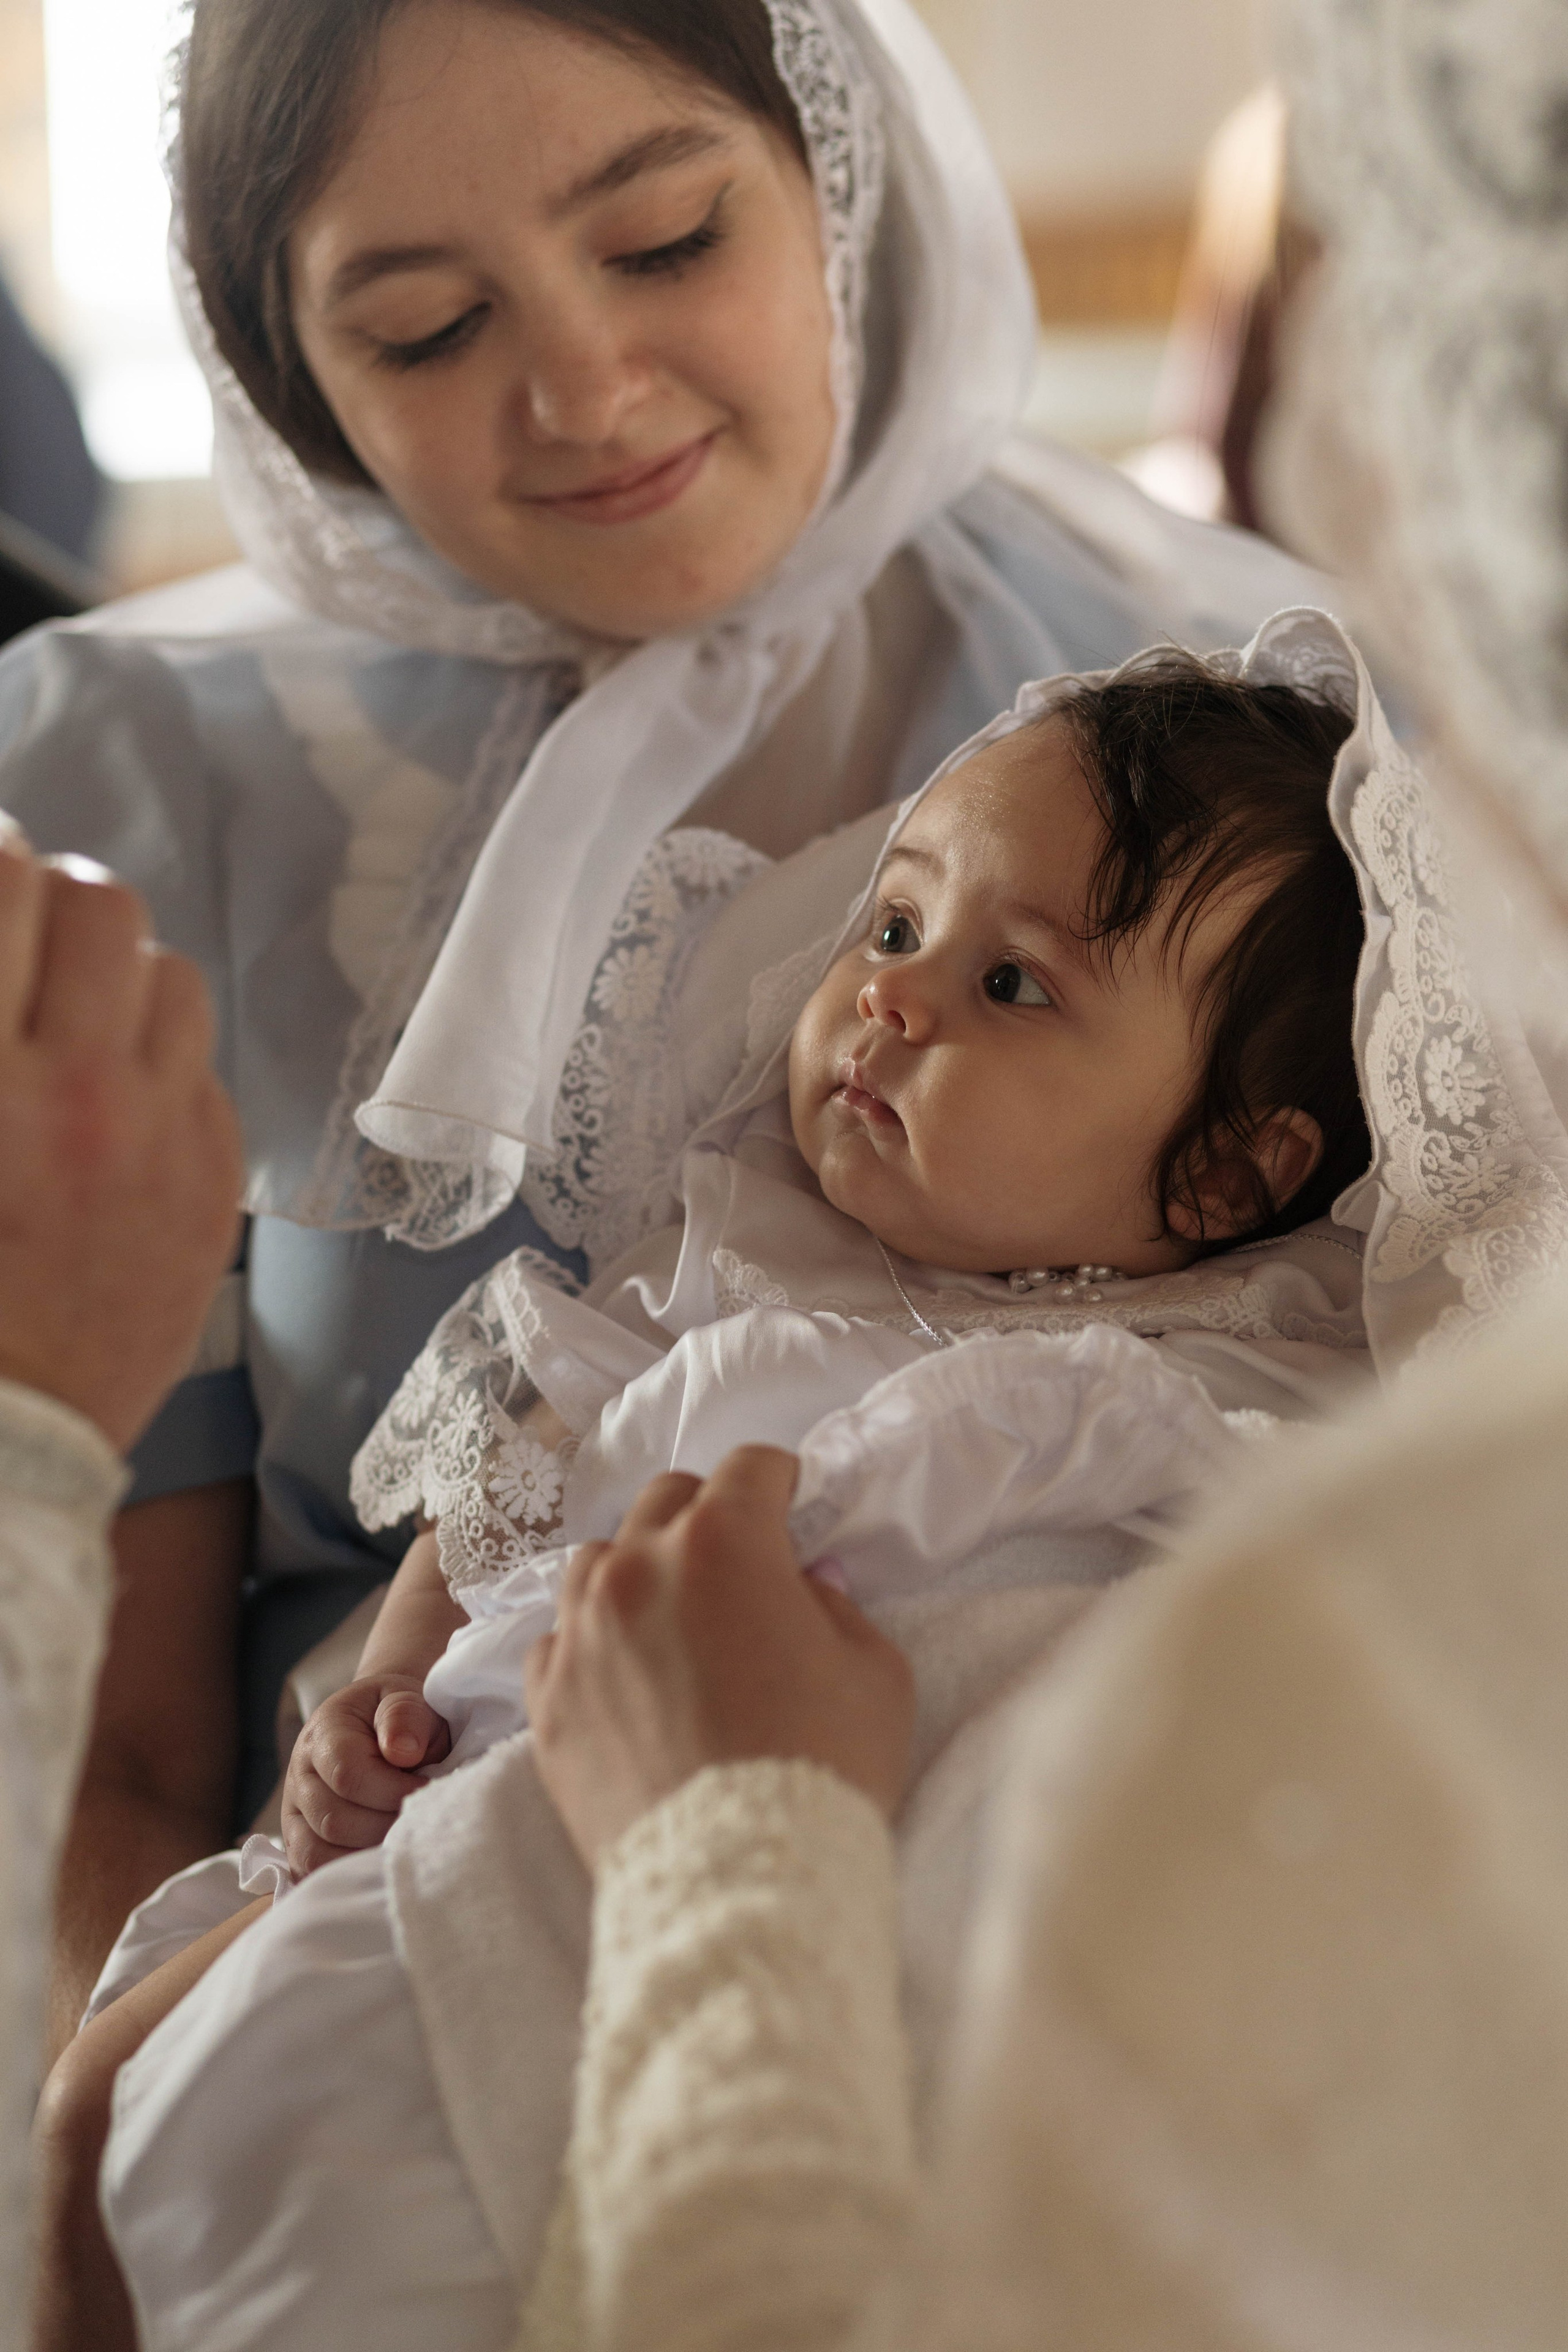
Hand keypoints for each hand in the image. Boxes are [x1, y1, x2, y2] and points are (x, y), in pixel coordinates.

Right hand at [0, 835, 242, 1451]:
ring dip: (115, 972)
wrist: (2, 1440)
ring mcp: (160, 1142)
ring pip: (170, 974)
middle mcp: (80, 1096)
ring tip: (71, 1007)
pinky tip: (112, 1096)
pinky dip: (156, 1062)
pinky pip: (202, 1069)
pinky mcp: (213, 1185)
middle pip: (99, 905)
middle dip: (50, 895)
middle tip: (18, 922)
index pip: (2, 885)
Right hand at [280, 1673, 452, 1876]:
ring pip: (319, 1853)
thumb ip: (405, 1716)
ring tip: (402, 1840)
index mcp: (325, 1731)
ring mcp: (295, 1810)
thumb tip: (402, 1751)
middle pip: (335, 1820)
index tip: (428, 1789)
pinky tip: (379, 1861)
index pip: (348, 1773)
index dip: (393, 1789)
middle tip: (420, 1820)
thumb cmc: (402, 1717)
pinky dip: (346, 1873)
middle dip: (386, 1825)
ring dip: (367, 1854)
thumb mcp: (409, 1700)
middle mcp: (300, 1773)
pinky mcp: (299, 1840)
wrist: (386, 1724)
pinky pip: (311, 1871)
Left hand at [524, 1446, 915, 1868]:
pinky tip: (624, 1676)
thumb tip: (805, 1584)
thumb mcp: (876, 1672)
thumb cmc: (824, 1767)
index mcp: (724, 1543)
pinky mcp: (546, 1699)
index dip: (780, 1482)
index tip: (792, 1506)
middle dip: (707, 1515)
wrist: (738, 1881)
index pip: (750, 1468)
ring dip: (638, 1569)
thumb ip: (838, 1607)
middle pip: (666, 1499)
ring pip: (598, 1560)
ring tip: (671, 1616)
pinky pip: (556, 1640)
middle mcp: (637, 1568)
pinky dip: (590, 1643)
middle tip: (740, 1564)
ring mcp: (580, 1632)